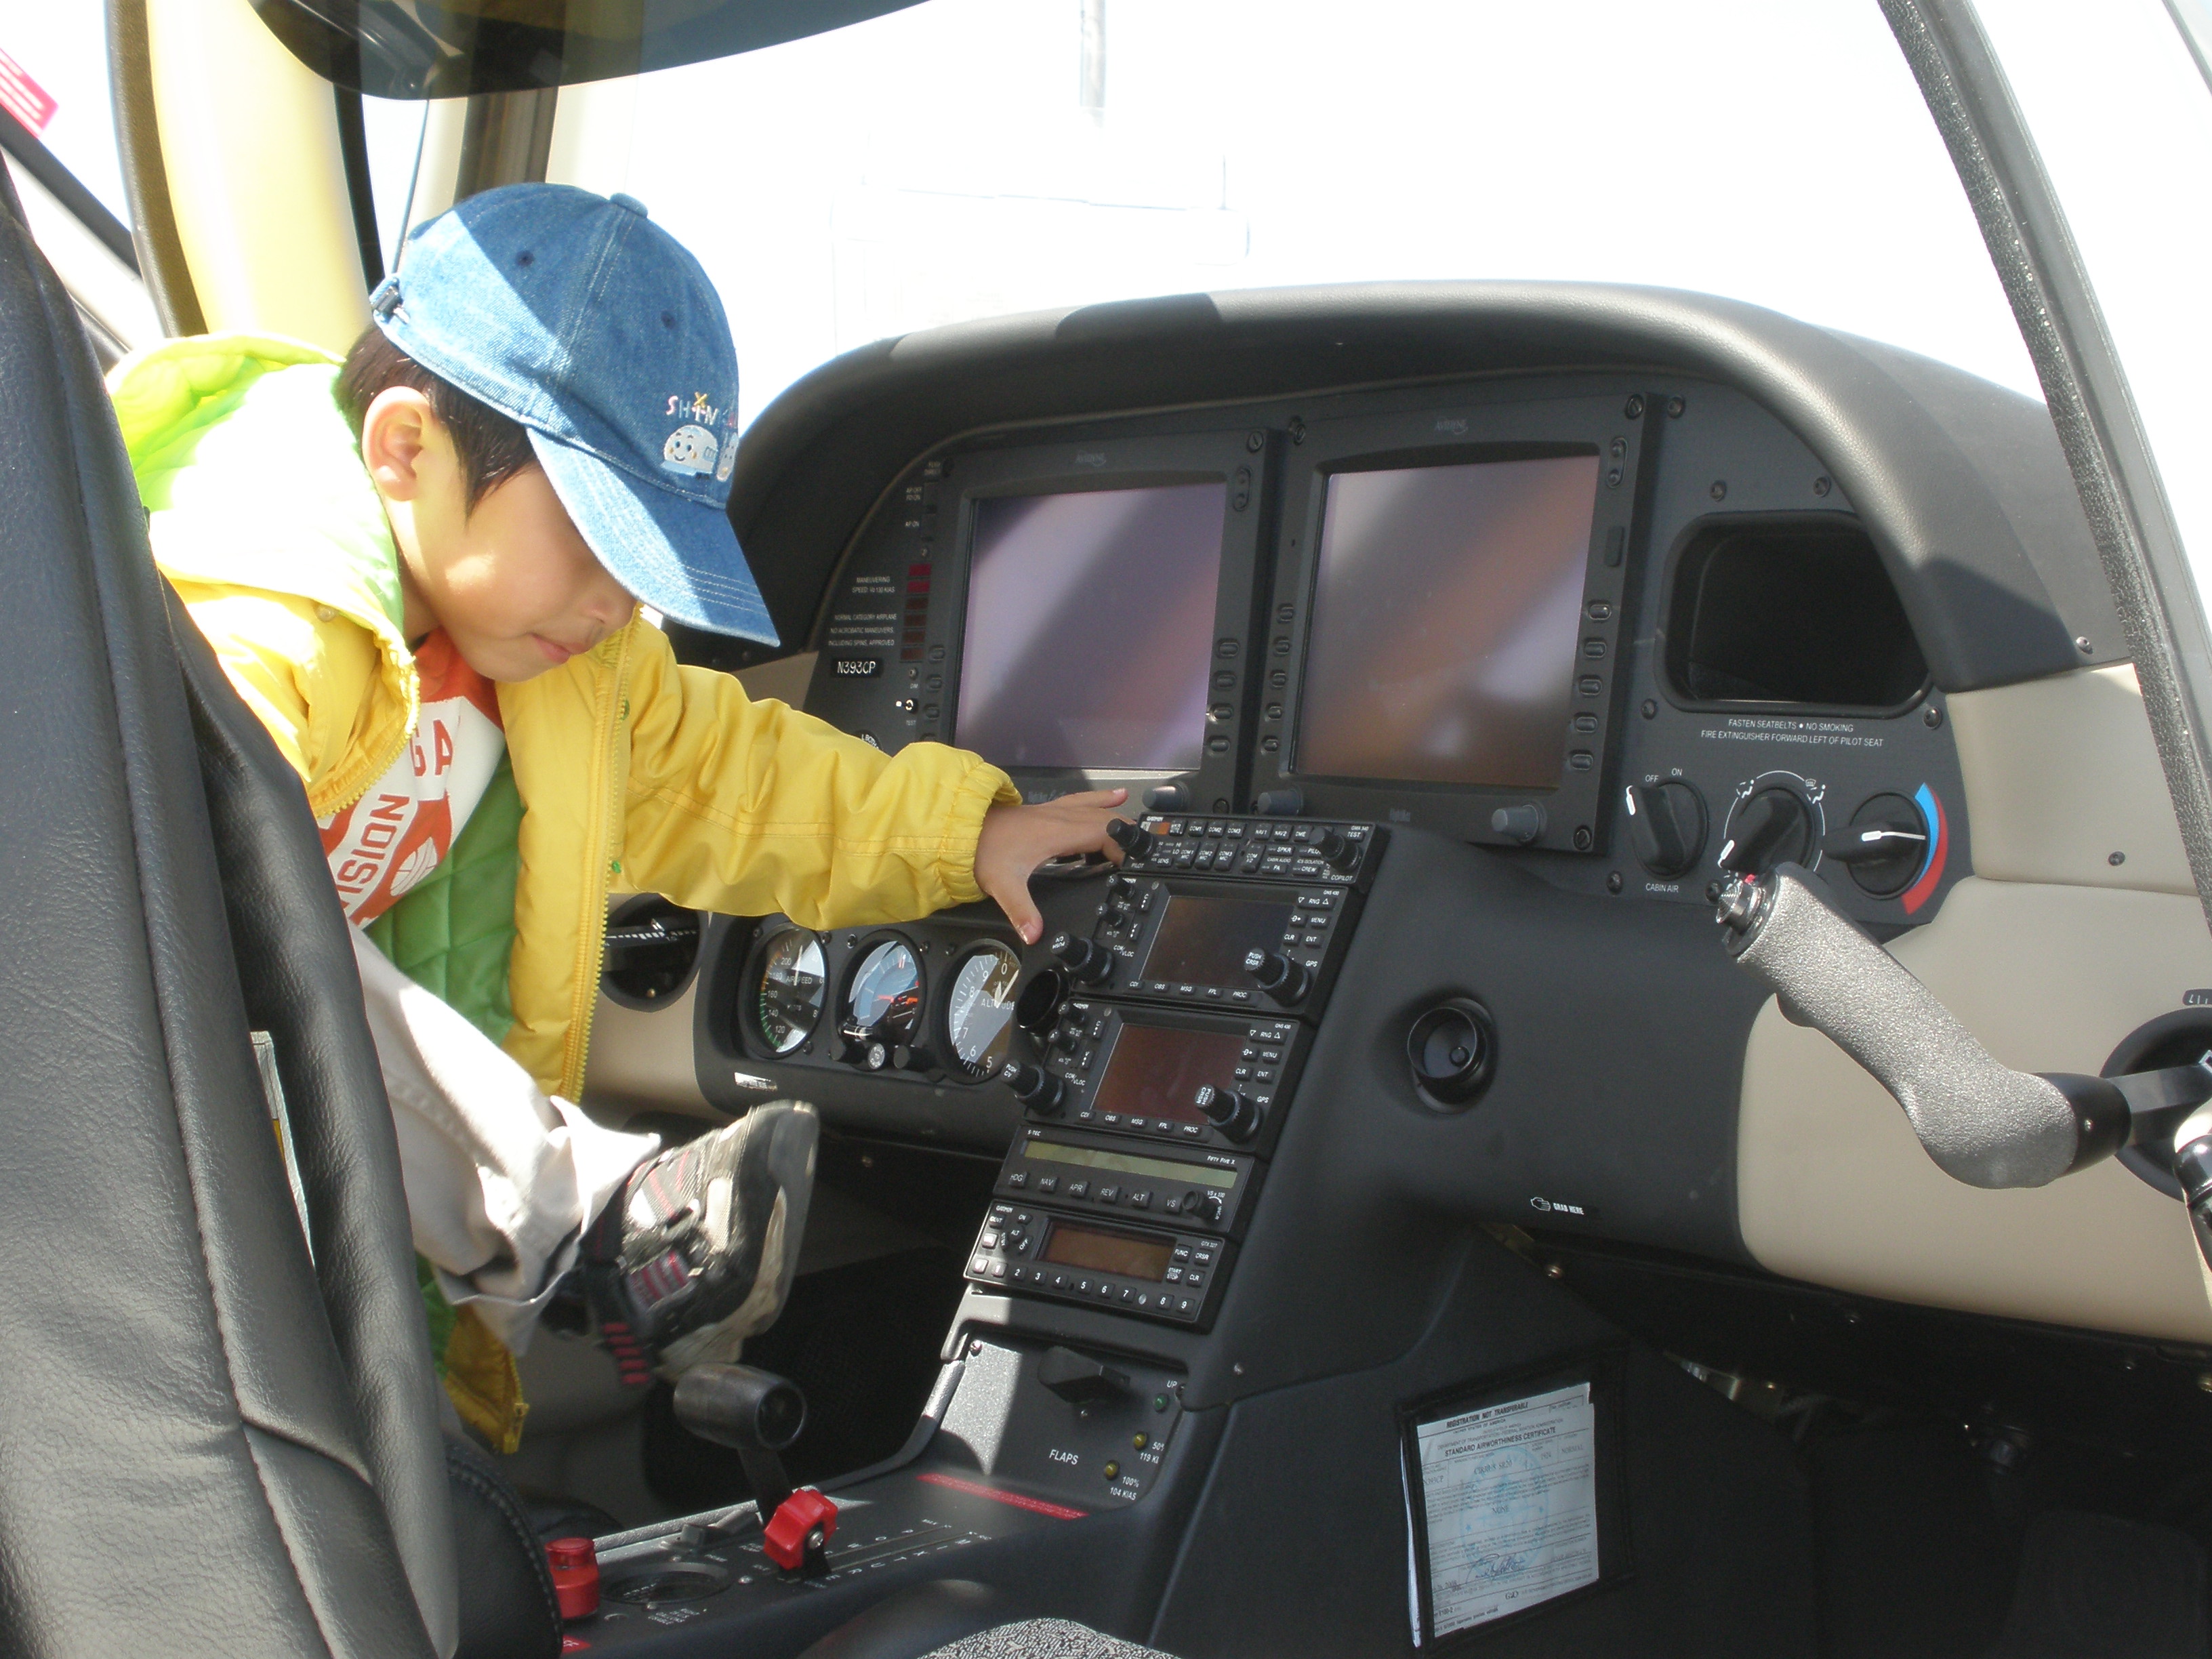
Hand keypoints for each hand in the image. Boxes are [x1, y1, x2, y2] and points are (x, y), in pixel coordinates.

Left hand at [974, 788, 1130, 944]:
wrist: (958, 828)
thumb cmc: (981, 853)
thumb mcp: (1003, 886)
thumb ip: (1022, 911)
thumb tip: (1034, 934)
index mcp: (1056, 833)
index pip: (1102, 833)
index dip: (1120, 846)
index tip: (1128, 865)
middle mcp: (1057, 818)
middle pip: (1101, 818)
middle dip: (1123, 830)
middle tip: (1141, 846)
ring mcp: (1049, 812)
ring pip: (1090, 806)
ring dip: (1111, 811)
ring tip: (1131, 810)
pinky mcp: (1041, 812)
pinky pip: (1076, 802)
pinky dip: (1095, 799)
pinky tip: (1106, 796)